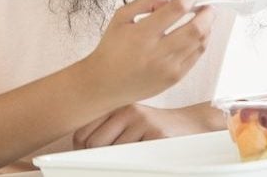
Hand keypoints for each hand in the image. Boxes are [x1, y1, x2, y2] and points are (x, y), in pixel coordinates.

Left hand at [72, 102, 222, 148]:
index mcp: (117, 105)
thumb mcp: (126, 122)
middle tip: (116, 153)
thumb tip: (77, 149)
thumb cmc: (152, 129)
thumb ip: (102, 128)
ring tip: (136, 150)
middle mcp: (128, 110)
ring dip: (121, 158)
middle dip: (100, 155)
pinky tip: (147, 150)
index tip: (95, 151)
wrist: (189, 125)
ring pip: (112, 152)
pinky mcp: (156, 133)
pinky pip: (131, 156)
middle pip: (94, 144)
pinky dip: (135, 160)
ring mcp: (143, 120)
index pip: (82, 132)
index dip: (83, 148)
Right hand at [77, 0, 213, 108]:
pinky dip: (201, 43)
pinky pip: (196, 57)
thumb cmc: (112, 48)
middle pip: (195, 28)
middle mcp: (156, 52)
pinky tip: (198, 36)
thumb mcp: (120, 17)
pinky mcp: (174, 79)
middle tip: (207, 7)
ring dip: (207, 28)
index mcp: (142, 34)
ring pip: (199, 43)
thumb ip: (145, 1)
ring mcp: (167, 68)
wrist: (103, 84)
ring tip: (204, 20)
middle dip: (207, 14)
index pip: (176, 9)